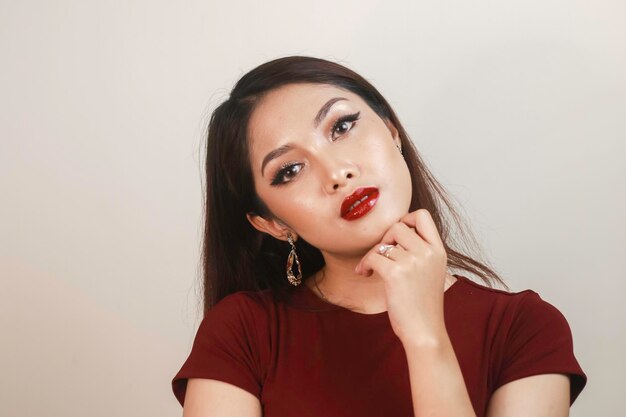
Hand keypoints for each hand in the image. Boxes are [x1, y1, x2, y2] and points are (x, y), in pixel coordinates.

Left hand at [354, 209, 447, 344]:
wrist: (425, 332)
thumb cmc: (423, 306)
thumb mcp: (431, 273)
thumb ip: (420, 252)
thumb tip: (395, 232)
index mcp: (439, 251)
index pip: (423, 216)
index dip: (406, 219)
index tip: (396, 237)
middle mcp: (428, 253)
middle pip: (398, 226)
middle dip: (384, 239)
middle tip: (381, 256)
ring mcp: (413, 262)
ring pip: (383, 244)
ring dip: (373, 255)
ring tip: (371, 269)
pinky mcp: (396, 273)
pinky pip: (373, 257)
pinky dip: (365, 265)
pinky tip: (365, 273)